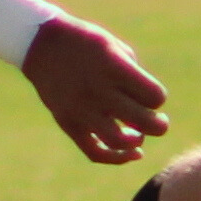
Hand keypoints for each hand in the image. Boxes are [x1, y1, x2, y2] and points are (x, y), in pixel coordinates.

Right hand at [18, 11, 171, 165]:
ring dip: (137, 142)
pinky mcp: (68, 123)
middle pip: (143, 121)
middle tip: (159, 122)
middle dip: (159, 125)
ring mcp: (81, 109)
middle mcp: (98, 90)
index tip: (150, 94)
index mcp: (113, 67)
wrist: (41, 44)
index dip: (157, 98)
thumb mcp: (114, 46)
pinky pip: (94, 152)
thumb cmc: (85, 42)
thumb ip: (134, 74)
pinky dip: (116, 158)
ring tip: (139, 135)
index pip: (154, 96)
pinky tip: (130, 153)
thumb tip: (148, 105)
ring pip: (119, 141)